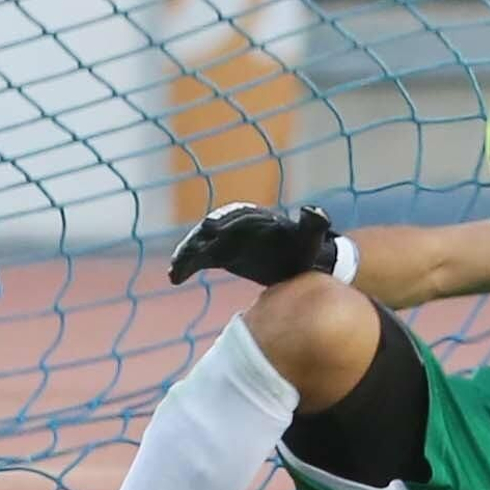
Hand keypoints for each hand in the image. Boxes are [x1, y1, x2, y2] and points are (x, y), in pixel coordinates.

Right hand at [168, 202, 339, 286]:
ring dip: (186, 254)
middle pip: (211, 229)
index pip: (237, 217)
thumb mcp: (311, 237)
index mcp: (256, 218)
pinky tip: (174, 279)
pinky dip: (186, 266)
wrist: (298, 262)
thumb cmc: (306, 248)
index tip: (212, 230)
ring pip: (200, 244)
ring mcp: (226, 240)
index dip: (225, 223)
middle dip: (197, 239)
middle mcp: (236, 225)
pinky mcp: (220, 254)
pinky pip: (199, 259)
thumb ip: (313, 224)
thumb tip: (315, 210)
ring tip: (175, 270)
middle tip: (185, 254)